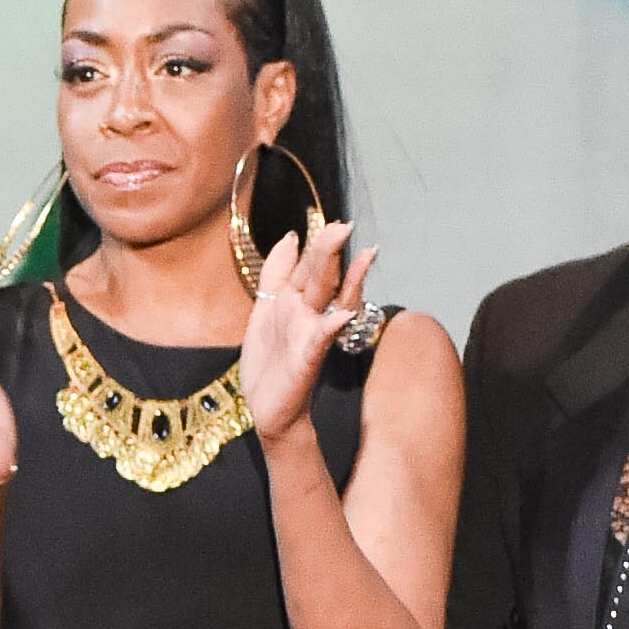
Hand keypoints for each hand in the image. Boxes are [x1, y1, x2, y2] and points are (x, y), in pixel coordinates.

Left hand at [238, 218, 379, 441]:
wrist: (265, 406)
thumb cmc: (269, 360)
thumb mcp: (265, 308)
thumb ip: (277, 272)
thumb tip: (292, 237)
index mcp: (296, 301)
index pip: (311, 267)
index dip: (321, 245)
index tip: (336, 222)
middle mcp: (308, 315)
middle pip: (323, 277)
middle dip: (331, 252)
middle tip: (344, 226)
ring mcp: (309, 335)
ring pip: (331, 301)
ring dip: (348, 279)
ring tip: (363, 257)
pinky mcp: (306, 360)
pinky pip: (320, 339)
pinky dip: (331, 326)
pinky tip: (341, 314)